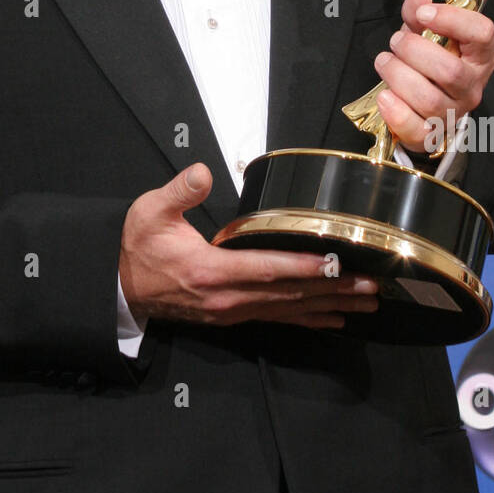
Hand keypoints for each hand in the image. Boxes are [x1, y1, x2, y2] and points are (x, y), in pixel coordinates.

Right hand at [119, 164, 378, 328]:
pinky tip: (334, 320)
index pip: (266, 268)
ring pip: (290, 310)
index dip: (303, 266)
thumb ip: (178, 191)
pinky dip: (309, 319)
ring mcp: (233, 311)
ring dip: (330, 306)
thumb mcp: (150, 211)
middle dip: (333, 289)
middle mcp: (228, 297)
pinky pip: (278, 319)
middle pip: (290, 294)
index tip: (335, 264)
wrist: (121, 287)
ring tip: (366, 302)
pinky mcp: (234, 315)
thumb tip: (201, 172)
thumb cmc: (138, 247)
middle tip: (372, 285)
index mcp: (211, 270)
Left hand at [373, 0, 493, 154]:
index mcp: (480, 54)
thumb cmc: (429, 60)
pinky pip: (417, 130)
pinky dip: (396, 112)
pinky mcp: (433, 135)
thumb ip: (419, 12)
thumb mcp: (425, 31)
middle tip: (396, 42)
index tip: (424, 13)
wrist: (426, 102)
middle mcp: (473, 86)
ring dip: (397, 75)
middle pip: (449, 70)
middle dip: (413, 50)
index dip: (452, 19)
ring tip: (385, 62)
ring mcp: (454, 113)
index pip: (483, 34)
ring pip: (428, 99)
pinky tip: (385, 95)